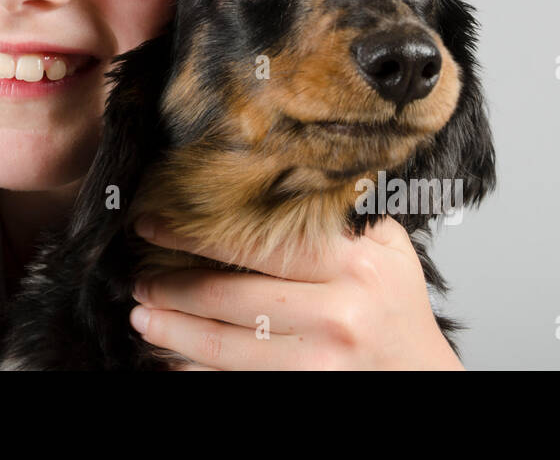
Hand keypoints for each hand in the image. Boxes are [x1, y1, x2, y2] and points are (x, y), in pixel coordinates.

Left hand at [128, 213, 463, 369]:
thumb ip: (335, 214)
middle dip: (174, 287)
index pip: (261, 242)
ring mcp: (323, 361)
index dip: (196, 233)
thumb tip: (264, 169)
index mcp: (355, 263)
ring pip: (228, 346)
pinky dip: (199, 370)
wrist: (421, 375)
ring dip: (175, 331)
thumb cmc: (396, 306)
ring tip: (143, 316)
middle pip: (234, 297)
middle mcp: (339, 313)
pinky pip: (239, 380)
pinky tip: (174, 358)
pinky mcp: (307, 390)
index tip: (152, 224)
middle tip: (138, 278)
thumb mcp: (382, 247)